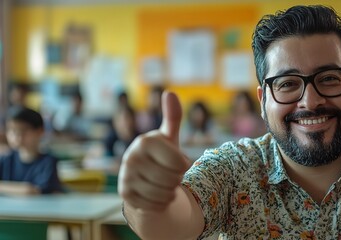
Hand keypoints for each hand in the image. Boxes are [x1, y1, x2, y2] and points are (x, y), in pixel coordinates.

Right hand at [118, 91, 190, 210]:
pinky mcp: (125, 195)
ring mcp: (126, 177)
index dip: (185, 165)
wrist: (142, 179)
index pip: (181, 163)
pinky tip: (155, 194)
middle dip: (177, 179)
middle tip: (169, 173)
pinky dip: (162, 203)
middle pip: (173, 179)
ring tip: (163, 183)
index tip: (178, 161)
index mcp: (145, 141)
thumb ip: (172, 117)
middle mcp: (131, 157)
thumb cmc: (160, 155)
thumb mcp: (169, 137)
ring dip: (170, 192)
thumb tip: (169, 92)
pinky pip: (157, 206)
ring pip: (165, 194)